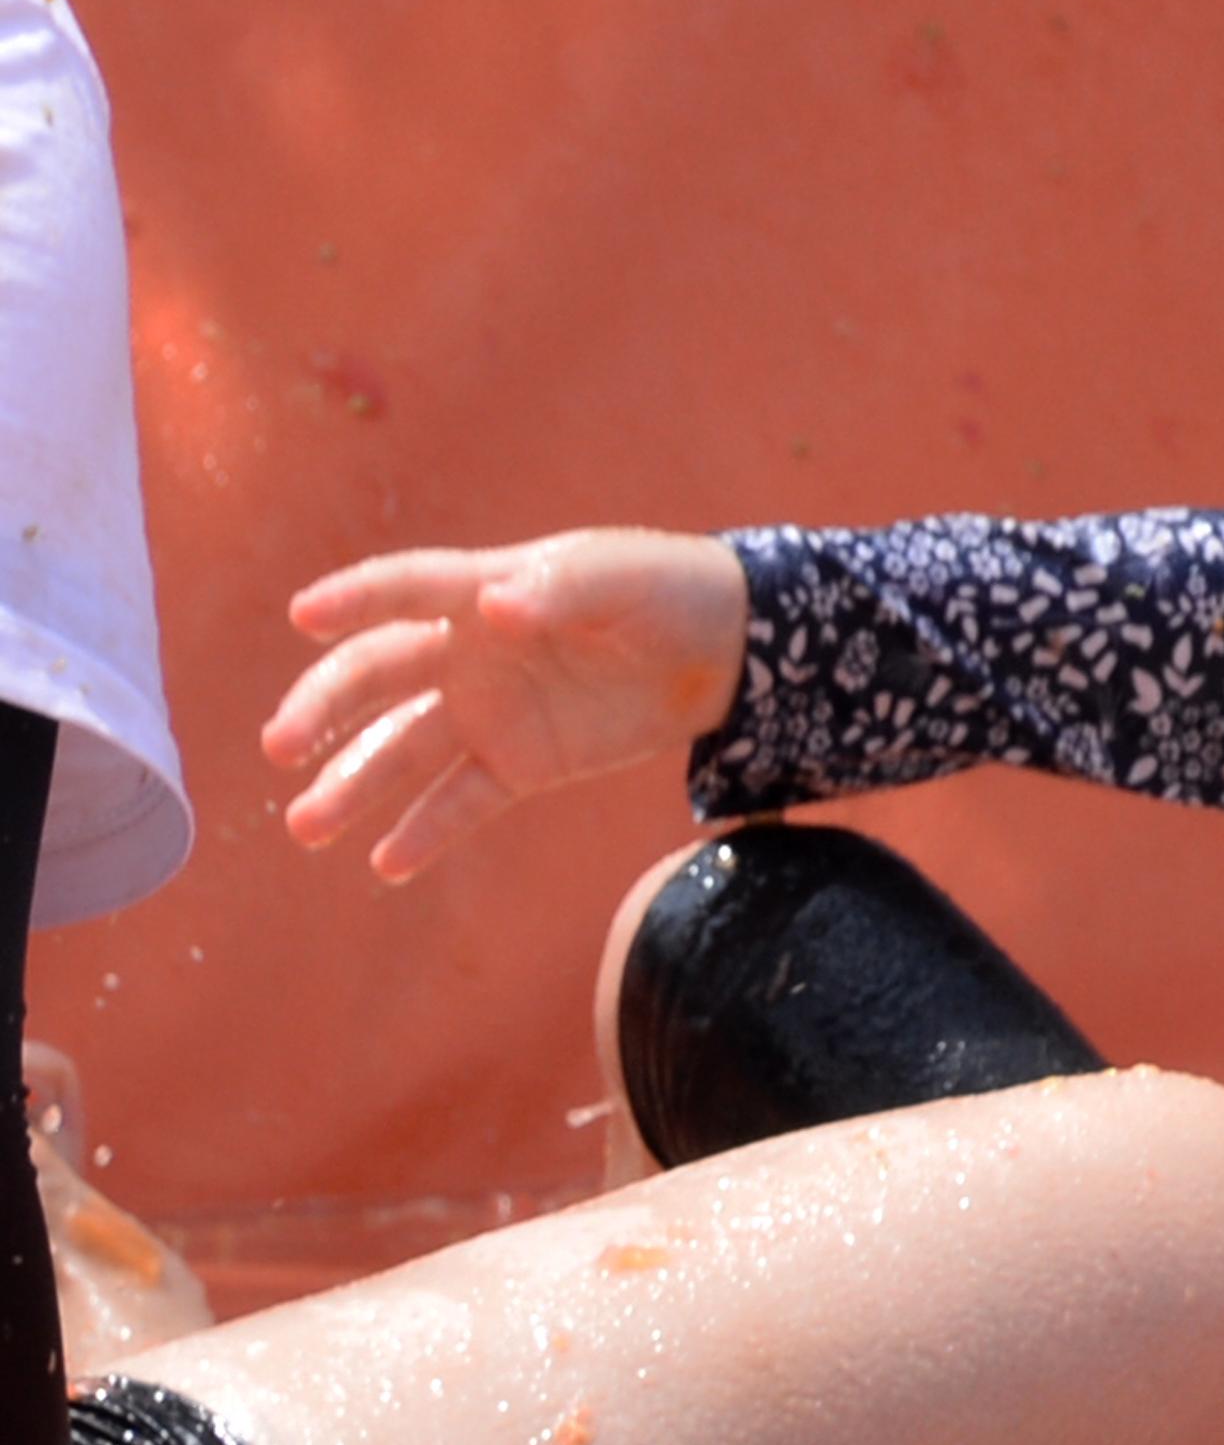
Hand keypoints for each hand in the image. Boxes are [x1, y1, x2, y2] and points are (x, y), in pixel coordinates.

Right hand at [263, 530, 751, 880]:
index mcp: (483, 591)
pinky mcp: (519, 765)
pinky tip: (386, 863)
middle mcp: (465, 653)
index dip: (354, 597)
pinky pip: (460, 801)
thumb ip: (557, 591)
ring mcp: (486, 712)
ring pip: (401, 750)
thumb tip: (493, 606)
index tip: (303, 615)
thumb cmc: (664, 592)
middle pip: (375, 677)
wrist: (723, 650)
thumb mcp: (619, 581)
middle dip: (323, 709)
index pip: (404, 589)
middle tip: (279, 746)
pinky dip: (424, 832)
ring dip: (350, 785)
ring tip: (305, 828)